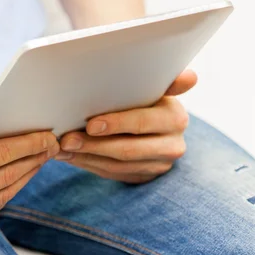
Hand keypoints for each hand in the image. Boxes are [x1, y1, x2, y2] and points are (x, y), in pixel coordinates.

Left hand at [57, 70, 196, 183]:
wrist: (156, 122)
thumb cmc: (147, 96)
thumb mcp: (157, 86)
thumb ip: (169, 81)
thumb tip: (191, 77)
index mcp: (175, 118)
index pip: (142, 122)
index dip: (116, 124)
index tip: (90, 124)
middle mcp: (173, 145)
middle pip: (127, 149)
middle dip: (93, 145)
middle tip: (66, 139)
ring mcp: (159, 165)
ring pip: (117, 165)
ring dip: (86, 157)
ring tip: (62, 148)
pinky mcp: (144, 176)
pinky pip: (112, 174)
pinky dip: (88, 164)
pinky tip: (70, 156)